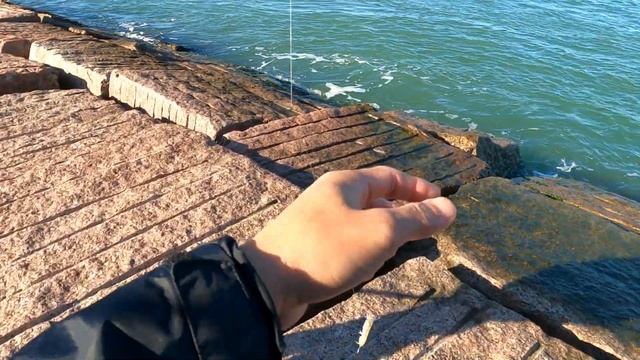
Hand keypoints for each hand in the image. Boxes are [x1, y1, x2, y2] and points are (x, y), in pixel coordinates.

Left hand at [240, 166, 456, 328]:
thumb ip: (416, 219)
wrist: (268, 283)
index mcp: (346, 184)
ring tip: (405, 253)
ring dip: (386, 237)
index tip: (441, 202)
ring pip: (363, 226)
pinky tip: (372, 269)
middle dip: (405, 215)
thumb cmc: (327, 248)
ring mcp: (320, 226)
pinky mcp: (313, 251)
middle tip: (428, 234)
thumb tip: (450, 207)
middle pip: (377, 201)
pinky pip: (349, 246)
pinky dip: (367, 253)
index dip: (418, 188)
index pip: (390, 177)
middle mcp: (332, 199)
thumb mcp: (380, 231)